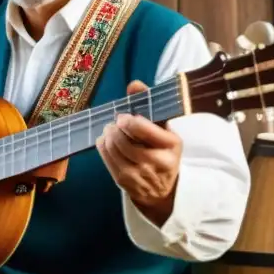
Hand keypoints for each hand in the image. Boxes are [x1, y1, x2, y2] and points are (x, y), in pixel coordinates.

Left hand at [95, 80, 181, 225]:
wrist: (163, 189)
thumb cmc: (163, 151)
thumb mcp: (164, 128)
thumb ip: (149, 103)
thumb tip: (133, 84)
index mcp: (170, 145)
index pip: (140, 128)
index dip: (127, 120)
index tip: (124, 117)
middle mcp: (156, 162)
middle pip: (122, 138)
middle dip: (115, 127)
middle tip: (115, 123)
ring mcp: (138, 174)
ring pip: (112, 147)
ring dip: (107, 135)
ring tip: (111, 130)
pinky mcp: (124, 181)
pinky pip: (105, 158)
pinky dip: (102, 145)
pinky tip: (107, 141)